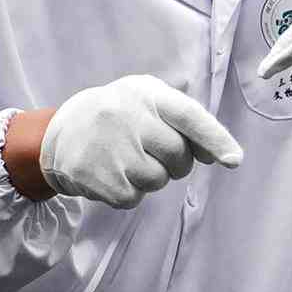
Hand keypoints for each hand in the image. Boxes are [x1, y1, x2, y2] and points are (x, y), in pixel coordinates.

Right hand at [32, 75, 245, 208]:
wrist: (58, 134)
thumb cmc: (117, 116)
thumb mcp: (144, 100)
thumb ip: (183, 120)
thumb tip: (218, 155)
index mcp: (145, 93)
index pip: (189, 116)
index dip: (215, 138)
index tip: (233, 160)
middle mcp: (128, 116)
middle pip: (178, 156)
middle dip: (176, 163)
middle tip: (152, 152)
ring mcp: (112, 148)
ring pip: (158, 180)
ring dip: (150, 177)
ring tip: (125, 159)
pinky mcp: (100, 178)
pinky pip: (135, 198)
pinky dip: (130, 192)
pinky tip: (112, 173)